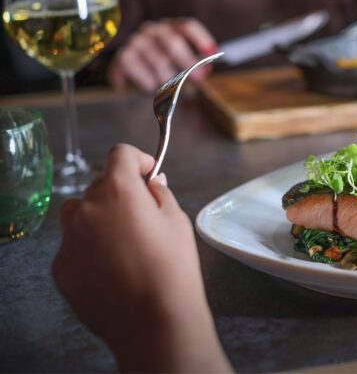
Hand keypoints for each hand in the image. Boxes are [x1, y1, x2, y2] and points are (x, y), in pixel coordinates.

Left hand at [52, 144, 230, 372]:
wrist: (152, 320)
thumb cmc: (173, 268)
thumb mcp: (177, 222)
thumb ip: (160, 195)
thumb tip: (150, 184)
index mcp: (118, 190)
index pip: (120, 154)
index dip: (138, 159)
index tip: (148, 173)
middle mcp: (86, 208)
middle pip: (99, 184)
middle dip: (120, 192)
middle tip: (142, 215)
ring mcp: (68, 239)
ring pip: (78, 214)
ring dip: (97, 217)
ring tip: (121, 241)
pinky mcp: (61, 267)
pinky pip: (73, 246)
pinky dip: (88, 249)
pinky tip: (112, 269)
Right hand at [109, 18, 217, 92]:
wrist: (129, 76)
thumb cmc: (161, 68)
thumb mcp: (180, 65)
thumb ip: (194, 65)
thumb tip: (206, 70)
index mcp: (171, 28)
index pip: (187, 26)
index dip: (201, 38)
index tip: (212, 52)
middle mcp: (152, 30)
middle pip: (173, 42)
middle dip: (188, 62)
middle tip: (198, 78)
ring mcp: (136, 42)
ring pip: (158, 61)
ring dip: (166, 78)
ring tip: (167, 88)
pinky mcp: (123, 57)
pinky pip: (140, 71)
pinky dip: (147, 82)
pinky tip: (149, 87)